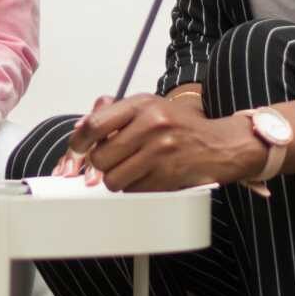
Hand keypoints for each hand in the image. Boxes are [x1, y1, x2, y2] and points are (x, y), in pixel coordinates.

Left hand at [50, 94, 265, 192]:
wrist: (219, 145)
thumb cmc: (180, 127)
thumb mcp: (150, 107)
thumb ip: (114, 115)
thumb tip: (79, 129)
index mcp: (141, 104)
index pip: (94, 125)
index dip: (78, 144)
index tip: (75, 155)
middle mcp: (151, 124)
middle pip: (100, 157)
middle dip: (101, 165)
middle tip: (113, 162)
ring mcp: (160, 151)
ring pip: (113, 179)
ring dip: (118, 180)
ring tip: (134, 169)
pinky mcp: (167, 175)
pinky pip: (133, 191)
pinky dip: (136, 188)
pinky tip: (149, 176)